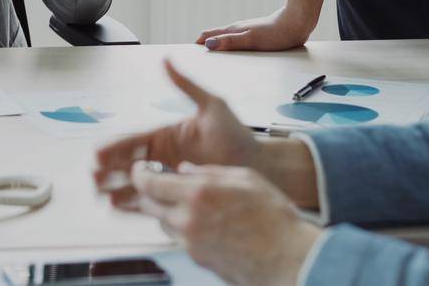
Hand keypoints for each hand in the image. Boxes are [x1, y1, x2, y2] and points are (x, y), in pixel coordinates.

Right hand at [93, 60, 262, 208]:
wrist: (259, 166)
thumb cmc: (238, 136)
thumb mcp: (212, 106)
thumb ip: (186, 85)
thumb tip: (167, 59)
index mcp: (165, 135)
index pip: (133, 140)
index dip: (115, 148)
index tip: (99, 153)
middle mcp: (162, 157)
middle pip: (127, 163)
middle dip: (109, 169)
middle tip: (95, 176)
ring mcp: (168, 177)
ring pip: (134, 183)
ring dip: (116, 188)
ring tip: (101, 194)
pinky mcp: (176, 195)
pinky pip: (150, 200)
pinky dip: (133, 204)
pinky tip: (119, 207)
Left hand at [132, 162, 321, 285]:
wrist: (289, 258)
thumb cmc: (274, 218)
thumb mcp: (244, 178)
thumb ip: (209, 171)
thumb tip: (184, 169)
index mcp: (197, 194)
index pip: (149, 183)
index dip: (139, 173)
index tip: (140, 169)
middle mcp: (188, 220)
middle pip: (150, 205)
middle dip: (150, 192)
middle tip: (159, 184)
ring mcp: (191, 243)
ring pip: (163, 224)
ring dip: (168, 212)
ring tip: (190, 205)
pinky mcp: (198, 260)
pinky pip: (180, 240)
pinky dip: (184, 230)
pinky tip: (206, 224)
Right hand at [197, 0, 327, 50]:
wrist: (296, 23)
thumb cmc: (275, 33)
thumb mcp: (250, 40)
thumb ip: (229, 42)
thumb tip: (207, 44)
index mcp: (233, 30)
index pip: (208, 35)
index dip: (197, 43)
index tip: (188, 55)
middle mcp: (237, 29)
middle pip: (215, 36)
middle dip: (204, 45)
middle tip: (195, 59)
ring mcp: (246, 32)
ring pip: (226, 39)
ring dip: (216, 46)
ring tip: (210, 58)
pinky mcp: (256, 36)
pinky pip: (237, 42)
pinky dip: (229, 48)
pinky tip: (233, 54)